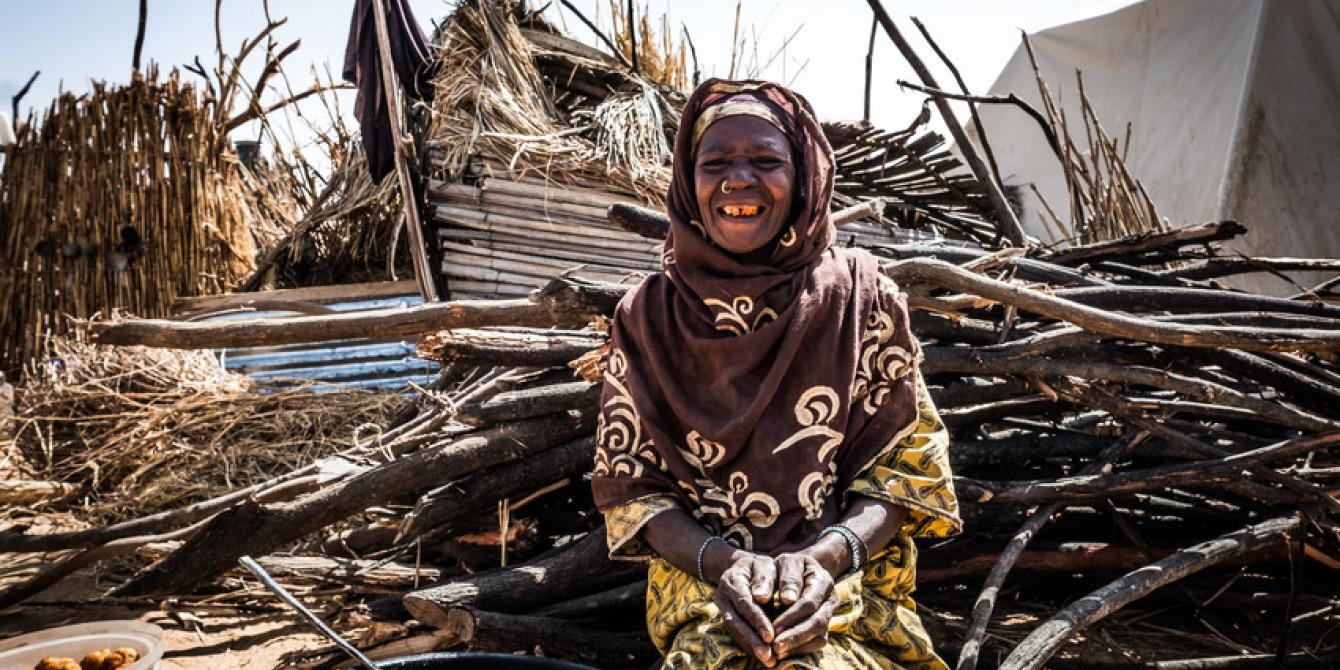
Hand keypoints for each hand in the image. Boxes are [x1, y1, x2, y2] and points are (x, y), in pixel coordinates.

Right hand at [713, 551, 779, 666]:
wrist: (746, 568)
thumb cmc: (761, 568)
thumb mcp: (765, 565)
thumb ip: (765, 579)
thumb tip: (762, 597)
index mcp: (732, 579)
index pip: (744, 602)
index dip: (756, 620)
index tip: (770, 636)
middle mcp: (722, 595)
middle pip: (734, 621)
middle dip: (751, 640)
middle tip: (768, 656)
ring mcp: (721, 608)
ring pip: (733, 630)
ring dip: (750, 646)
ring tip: (768, 660)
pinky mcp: (726, 617)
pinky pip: (734, 634)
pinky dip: (748, 646)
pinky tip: (763, 656)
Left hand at [769, 552, 837, 659]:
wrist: (798, 570)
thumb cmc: (785, 567)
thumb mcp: (779, 565)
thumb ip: (775, 578)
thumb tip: (771, 598)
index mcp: (821, 578)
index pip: (808, 602)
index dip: (791, 616)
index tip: (772, 627)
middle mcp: (830, 597)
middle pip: (818, 622)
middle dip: (796, 635)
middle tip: (775, 646)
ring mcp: (830, 612)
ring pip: (820, 635)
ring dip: (798, 645)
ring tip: (778, 652)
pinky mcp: (825, 625)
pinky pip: (818, 642)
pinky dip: (801, 649)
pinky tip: (784, 653)